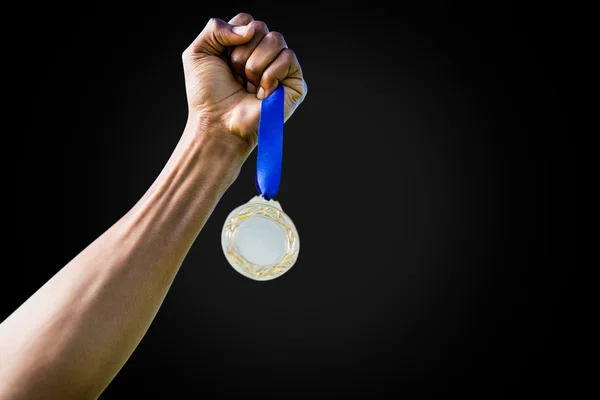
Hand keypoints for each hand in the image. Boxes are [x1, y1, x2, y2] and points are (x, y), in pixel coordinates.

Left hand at [182, 13, 306, 144]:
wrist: (217, 124)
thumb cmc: (207, 95)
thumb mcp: (197, 53)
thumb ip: (216, 28)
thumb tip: (252, 28)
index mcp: (243, 46)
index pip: (247, 21)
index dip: (232, 38)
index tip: (224, 61)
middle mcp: (263, 54)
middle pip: (261, 27)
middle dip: (242, 53)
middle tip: (236, 76)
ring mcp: (280, 68)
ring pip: (276, 39)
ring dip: (255, 64)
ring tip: (248, 85)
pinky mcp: (294, 83)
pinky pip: (289, 58)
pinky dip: (271, 74)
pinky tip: (262, 92)